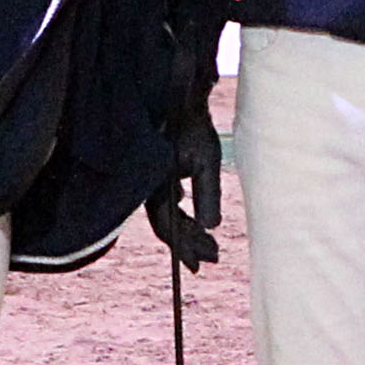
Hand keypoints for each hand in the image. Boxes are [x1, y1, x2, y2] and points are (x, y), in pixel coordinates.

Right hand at [149, 93, 222, 269]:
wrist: (177, 98)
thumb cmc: (191, 126)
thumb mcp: (206, 159)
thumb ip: (207, 195)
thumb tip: (212, 227)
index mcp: (156, 186)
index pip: (168, 228)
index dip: (183, 249)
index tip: (200, 266)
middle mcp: (150, 186)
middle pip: (168, 226)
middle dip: (190, 244)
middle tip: (213, 258)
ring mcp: (153, 180)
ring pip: (168, 215)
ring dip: (188, 231)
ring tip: (209, 246)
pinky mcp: (159, 172)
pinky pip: (167, 202)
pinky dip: (182, 214)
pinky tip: (195, 222)